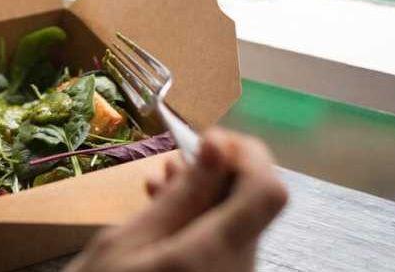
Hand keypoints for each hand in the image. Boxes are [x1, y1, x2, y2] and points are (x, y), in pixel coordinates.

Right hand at [65, 129, 287, 271]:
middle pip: (254, 207)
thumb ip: (181, 195)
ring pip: (239, 227)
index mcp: (214, 254)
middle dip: (219, 175)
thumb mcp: (126, 241)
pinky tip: (166, 223)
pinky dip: (202, 227)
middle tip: (170, 165)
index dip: (249, 155)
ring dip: (206, 201)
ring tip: (158, 191)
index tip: (209, 140)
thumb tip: (217, 146)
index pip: (268, 191)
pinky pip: (226, 250)